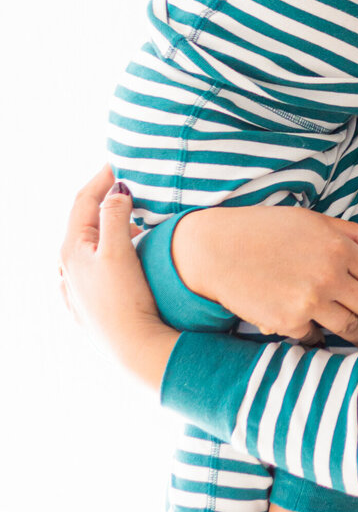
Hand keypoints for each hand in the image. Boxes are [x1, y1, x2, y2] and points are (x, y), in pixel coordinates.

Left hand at [60, 168, 179, 387]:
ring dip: (111, 229)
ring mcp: (76, 288)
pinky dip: (109, 252)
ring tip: (136, 222)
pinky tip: (125, 257)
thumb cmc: (124, 300)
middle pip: (84, 223)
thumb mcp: (119, 250)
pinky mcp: (88, 304)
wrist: (131, 347)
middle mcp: (67, 267)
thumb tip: (116, 191)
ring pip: (90, 246)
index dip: (102, 179)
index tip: (120, 163)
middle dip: (106, 202)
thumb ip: (116, 216)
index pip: (83, 201)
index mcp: (71, 249)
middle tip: (129, 188)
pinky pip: (95, 267)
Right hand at [172, 204, 357, 348]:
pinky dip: (320, 337)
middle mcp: (330, 276)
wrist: (217, 249)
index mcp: (339, 247)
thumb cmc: (264, 230)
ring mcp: (310, 302)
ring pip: (351, 328)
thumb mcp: (312, 221)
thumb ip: (353, 235)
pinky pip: (316, 336)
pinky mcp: (289, 323)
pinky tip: (327, 339)